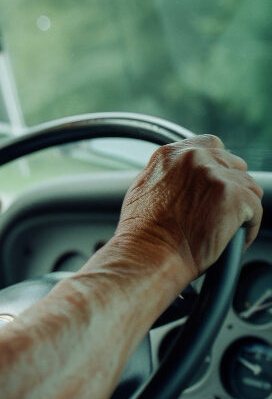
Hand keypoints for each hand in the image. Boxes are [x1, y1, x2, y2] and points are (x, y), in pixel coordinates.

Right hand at [117, 135, 262, 280]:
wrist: (149, 253)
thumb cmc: (141, 231)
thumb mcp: (143, 188)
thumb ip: (167, 174)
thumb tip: (180, 178)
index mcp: (170, 154)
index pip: (209, 145)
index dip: (216, 165)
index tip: (214, 183)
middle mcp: (193, 158)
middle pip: (234, 164)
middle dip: (231, 186)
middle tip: (220, 211)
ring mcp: (215, 175)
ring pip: (249, 186)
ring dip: (242, 207)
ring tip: (226, 227)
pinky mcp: (234, 196)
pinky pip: (257, 209)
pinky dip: (249, 227)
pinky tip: (232, 238)